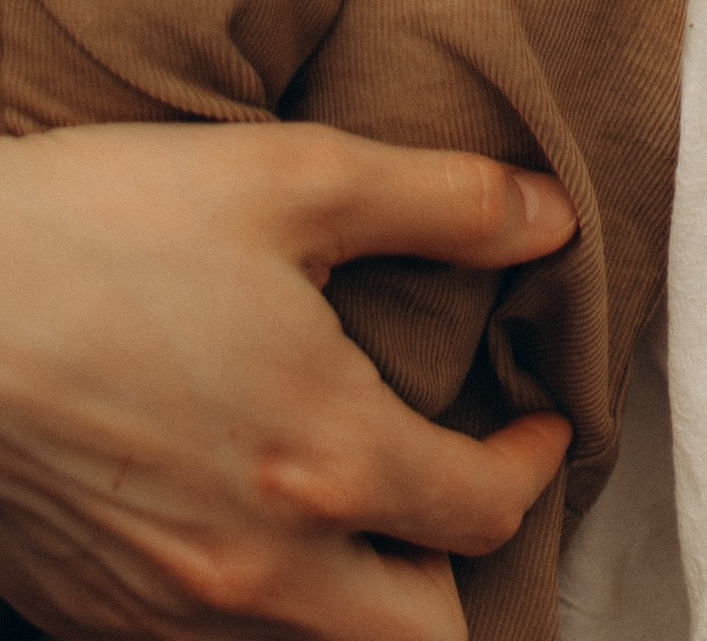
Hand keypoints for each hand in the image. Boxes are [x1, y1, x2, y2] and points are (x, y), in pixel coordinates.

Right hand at [0, 124, 576, 640]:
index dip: (530, 466)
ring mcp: (166, 607)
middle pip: (417, 639)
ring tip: (363, 507)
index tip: (535, 427)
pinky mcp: (90, 614)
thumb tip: (552, 220)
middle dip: (457, 571)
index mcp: (324, 459)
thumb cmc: (104, 226)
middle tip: (457, 486)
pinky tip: (254, 523)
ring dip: (361, 598)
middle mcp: (257, 568)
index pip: (482, 514)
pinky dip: (261, 610)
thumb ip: (443, 202)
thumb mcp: (294, 176)